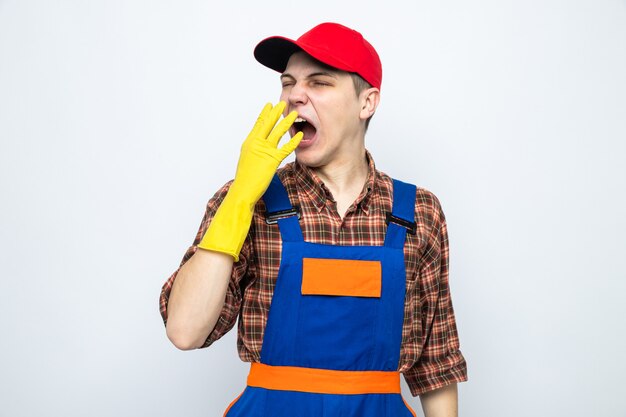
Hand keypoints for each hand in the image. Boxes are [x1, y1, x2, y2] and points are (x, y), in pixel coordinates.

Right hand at [198, 102, 302, 259]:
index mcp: (249, 142)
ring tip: (295, 114)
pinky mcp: (271, 160)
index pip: (258, 124)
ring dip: (287, 121)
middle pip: (267, 123)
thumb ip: (255, 151)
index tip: (269, 105)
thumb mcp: (248, 160)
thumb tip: (259, 147)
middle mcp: (255, 143)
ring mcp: (263, 151)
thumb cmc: (245, 179)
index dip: (264, 113)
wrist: (242, 190)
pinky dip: (293, 141)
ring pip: (277, 132)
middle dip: (275, 112)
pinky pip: (285, 148)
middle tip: (282, 103)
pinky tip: (300, 135)